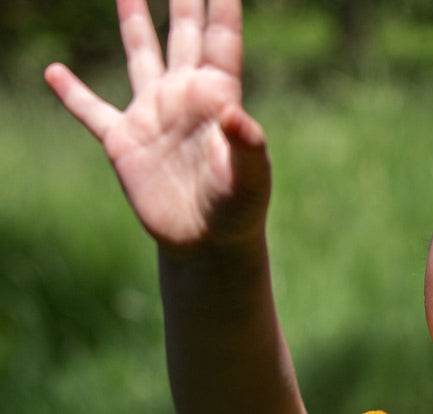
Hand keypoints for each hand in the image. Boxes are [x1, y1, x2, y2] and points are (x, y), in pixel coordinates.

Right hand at [44, 0, 269, 252]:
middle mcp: (184, 97)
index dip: (221, 5)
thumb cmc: (239, 211)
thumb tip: (236, 115)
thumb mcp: (251, 179)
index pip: (220, 39)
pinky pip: (92, 112)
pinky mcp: (124, 143)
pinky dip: (72, 94)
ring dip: (133, 23)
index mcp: (218, 98)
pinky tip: (54, 72)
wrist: (208, 245)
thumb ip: (248, 146)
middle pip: (182, 33)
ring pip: (140, 56)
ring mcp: (153, 116)